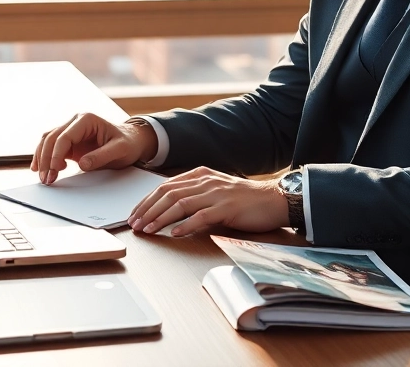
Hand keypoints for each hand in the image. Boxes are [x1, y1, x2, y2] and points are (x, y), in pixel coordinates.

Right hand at [30, 114, 157, 184]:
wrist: (132, 142)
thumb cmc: (128, 143)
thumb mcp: (120, 150)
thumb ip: (102, 156)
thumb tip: (82, 164)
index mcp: (87, 120)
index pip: (65, 136)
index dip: (57, 153)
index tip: (55, 169)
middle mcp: (75, 122)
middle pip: (51, 138)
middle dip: (46, 159)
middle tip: (47, 179)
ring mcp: (70, 132)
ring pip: (47, 142)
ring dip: (42, 159)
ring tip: (44, 178)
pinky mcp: (69, 143)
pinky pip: (51, 148)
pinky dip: (44, 158)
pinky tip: (41, 170)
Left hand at [128, 167, 288, 236]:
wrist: (275, 199)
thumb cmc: (246, 199)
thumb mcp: (216, 191)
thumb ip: (195, 196)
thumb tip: (170, 211)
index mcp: (201, 175)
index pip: (165, 186)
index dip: (147, 201)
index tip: (135, 214)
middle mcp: (206, 182)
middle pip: (168, 194)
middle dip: (148, 210)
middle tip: (134, 224)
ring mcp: (217, 194)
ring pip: (180, 204)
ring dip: (160, 218)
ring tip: (148, 230)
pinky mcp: (227, 208)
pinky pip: (202, 216)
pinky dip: (186, 225)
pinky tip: (175, 233)